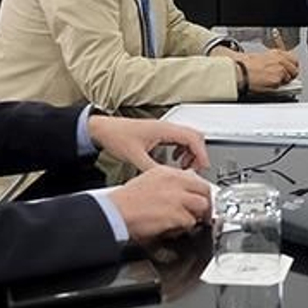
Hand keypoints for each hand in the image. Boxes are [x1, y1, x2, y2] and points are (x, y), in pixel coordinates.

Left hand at [88, 116, 209, 171]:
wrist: (103, 130)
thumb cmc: (116, 137)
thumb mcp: (135, 157)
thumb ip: (152, 169)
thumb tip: (166, 180)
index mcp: (163, 130)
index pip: (192, 138)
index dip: (201, 153)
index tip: (203, 166)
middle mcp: (165, 127)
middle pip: (194, 137)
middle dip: (198, 154)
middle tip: (196, 169)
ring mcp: (163, 129)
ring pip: (188, 138)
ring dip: (190, 152)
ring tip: (184, 166)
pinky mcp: (159, 133)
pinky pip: (179, 139)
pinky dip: (182, 150)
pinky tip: (174, 160)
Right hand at [107, 167, 212, 243]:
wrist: (116, 212)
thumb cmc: (127, 200)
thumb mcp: (149, 179)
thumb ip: (170, 180)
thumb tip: (186, 180)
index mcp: (168, 172)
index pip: (196, 178)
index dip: (201, 190)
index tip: (201, 197)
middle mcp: (175, 182)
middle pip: (205, 190)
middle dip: (206, 202)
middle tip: (203, 212)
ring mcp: (176, 198)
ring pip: (202, 206)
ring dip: (196, 215)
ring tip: (187, 220)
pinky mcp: (175, 214)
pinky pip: (190, 222)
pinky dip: (184, 227)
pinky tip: (174, 227)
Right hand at [234, 49, 299, 91]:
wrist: (240, 71)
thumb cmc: (246, 64)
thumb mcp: (262, 57)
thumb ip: (274, 61)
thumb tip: (279, 66)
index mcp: (277, 53)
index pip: (294, 59)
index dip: (292, 66)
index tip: (290, 70)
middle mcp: (281, 60)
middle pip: (295, 70)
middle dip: (290, 75)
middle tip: (283, 78)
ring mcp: (280, 70)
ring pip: (288, 79)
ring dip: (282, 81)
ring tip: (271, 81)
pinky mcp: (277, 80)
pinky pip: (280, 86)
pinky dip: (275, 87)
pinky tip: (267, 84)